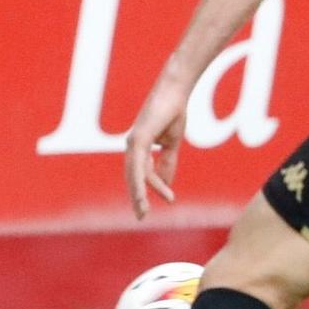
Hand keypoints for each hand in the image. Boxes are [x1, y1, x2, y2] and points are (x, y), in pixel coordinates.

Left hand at [124, 76, 190, 218]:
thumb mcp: (172, 143)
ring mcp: (133, 143)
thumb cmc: (173, 112)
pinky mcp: (138, 139)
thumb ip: (168, 162)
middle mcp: (132, 146)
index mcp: (140, 147)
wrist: (176, 92)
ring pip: (133, 174)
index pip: (146, 173)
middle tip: (141, 216)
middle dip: (137, 197)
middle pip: (133, 177)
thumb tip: (166, 183)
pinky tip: (141, 193)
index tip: (171, 199)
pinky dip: (139, 181)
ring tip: (141, 210)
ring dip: (137, 194)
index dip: (158, 187)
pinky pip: (137, 165)